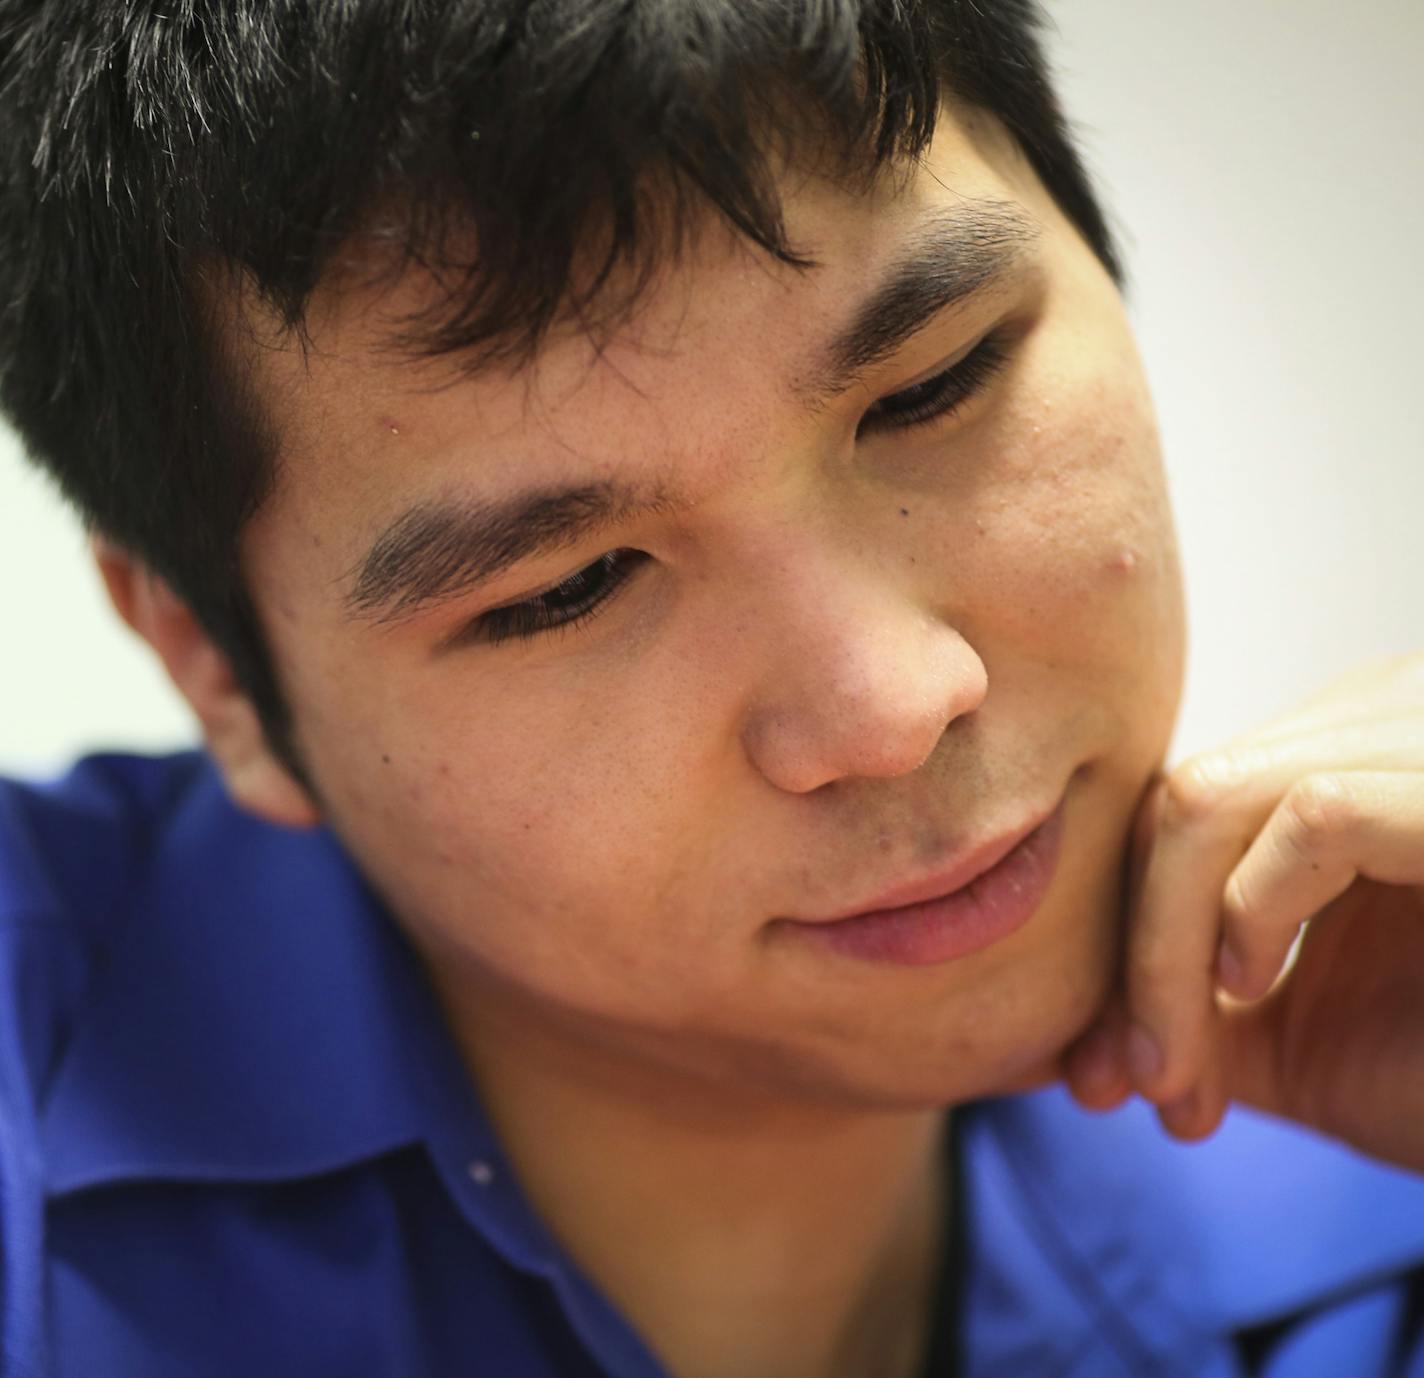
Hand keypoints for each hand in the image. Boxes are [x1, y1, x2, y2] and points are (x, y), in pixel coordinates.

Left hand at [1063, 652, 1423, 1171]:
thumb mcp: (1301, 1043)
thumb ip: (1191, 1014)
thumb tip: (1067, 1046)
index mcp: (1332, 764)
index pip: (1168, 814)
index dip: (1121, 936)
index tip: (1108, 1072)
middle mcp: (1375, 723)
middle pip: (1171, 804)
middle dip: (1129, 958)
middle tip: (1132, 1085)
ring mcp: (1417, 740)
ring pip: (1210, 801)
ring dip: (1162, 954)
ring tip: (1181, 1068)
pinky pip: (1311, 813)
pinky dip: (1250, 909)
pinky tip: (1254, 984)